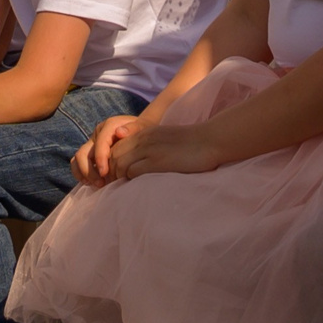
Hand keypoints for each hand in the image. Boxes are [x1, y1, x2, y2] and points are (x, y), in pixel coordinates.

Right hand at [72, 115, 145, 185]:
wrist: (142, 129)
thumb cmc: (143, 131)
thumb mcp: (142, 126)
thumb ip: (133, 128)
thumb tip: (120, 132)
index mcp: (109, 126)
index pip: (99, 143)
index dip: (100, 159)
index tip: (105, 174)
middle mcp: (97, 134)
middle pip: (82, 153)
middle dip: (89, 170)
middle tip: (101, 183)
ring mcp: (93, 143)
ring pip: (77, 159)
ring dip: (84, 174)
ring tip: (97, 184)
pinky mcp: (91, 152)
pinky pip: (78, 164)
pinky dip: (81, 174)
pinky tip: (92, 183)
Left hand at [108, 120, 223, 180]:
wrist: (211, 140)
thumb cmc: (193, 144)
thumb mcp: (166, 139)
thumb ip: (151, 146)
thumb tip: (140, 163)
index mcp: (145, 133)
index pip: (116, 147)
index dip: (112, 163)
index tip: (117, 177)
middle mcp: (143, 140)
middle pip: (113, 156)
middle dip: (111, 172)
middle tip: (116, 187)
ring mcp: (149, 150)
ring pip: (120, 165)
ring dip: (119, 179)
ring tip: (124, 190)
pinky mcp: (157, 162)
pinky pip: (132, 172)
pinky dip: (130, 181)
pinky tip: (136, 188)